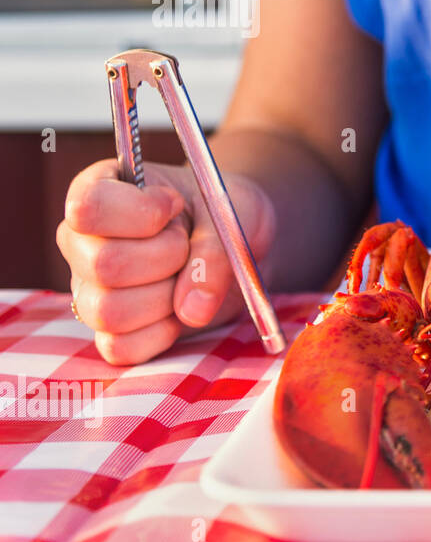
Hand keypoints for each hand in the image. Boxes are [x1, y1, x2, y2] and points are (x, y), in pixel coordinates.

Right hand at [56, 160, 275, 364]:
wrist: (237, 242)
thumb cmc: (220, 213)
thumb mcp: (228, 212)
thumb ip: (213, 250)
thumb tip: (192, 309)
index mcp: (98, 193)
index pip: (88, 207)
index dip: (141, 213)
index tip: (175, 207)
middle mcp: (82, 244)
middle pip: (105, 265)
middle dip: (166, 258)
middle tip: (186, 246)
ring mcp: (89, 291)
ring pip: (109, 311)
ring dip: (165, 299)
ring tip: (183, 278)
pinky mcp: (109, 332)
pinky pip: (121, 347)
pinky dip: (161, 334)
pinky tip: (178, 310)